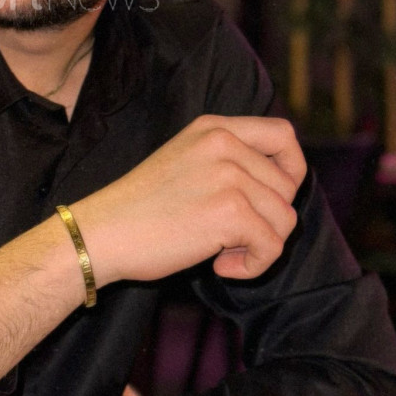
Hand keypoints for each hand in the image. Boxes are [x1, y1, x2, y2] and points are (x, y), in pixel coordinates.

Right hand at [74, 115, 304, 283]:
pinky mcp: (230, 211)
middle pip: (289, 184)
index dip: (292, 168)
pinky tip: (220, 266)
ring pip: (285, 219)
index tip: (276, 196)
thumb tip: (281, 185)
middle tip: (231, 234)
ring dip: (259, 244)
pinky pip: (272, 247)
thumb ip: (228, 160)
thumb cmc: (140, 208)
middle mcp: (224, 143)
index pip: (283, 134)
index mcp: (214, 128)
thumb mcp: (186, 160)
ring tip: (222, 250)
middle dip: (270, 217)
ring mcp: (229, 175)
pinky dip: (253, 266)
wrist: (103, 233)